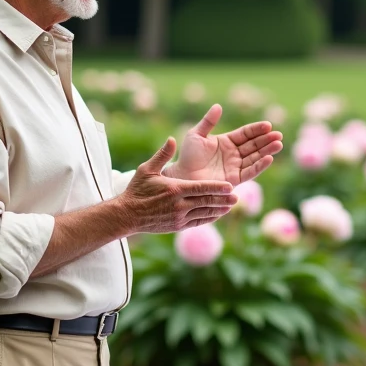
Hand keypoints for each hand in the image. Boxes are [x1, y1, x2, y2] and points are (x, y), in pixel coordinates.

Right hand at [117, 138, 237, 232]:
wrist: (127, 215)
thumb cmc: (137, 190)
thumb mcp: (146, 169)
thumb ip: (162, 155)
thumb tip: (172, 139)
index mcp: (175, 189)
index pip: (201, 188)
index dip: (217, 188)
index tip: (230, 186)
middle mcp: (179, 205)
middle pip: (206, 202)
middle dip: (223, 200)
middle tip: (237, 197)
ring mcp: (179, 217)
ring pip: (205, 213)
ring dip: (219, 210)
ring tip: (231, 205)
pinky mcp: (178, 226)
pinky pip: (198, 222)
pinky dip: (209, 218)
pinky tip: (217, 214)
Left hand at [168, 104, 282, 184]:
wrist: (183, 176)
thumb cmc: (187, 156)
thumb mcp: (196, 135)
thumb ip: (208, 122)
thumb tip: (218, 106)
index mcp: (227, 141)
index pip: (246, 134)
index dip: (257, 130)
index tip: (268, 125)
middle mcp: (234, 154)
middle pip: (254, 145)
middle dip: (267, 140)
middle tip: (279, 134)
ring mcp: (235, 166)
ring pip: (255, 157)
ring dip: (267, 151)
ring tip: (278, 144)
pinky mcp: (234, 179)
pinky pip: (250, 172)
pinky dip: (260, 166)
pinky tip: (269, 158)